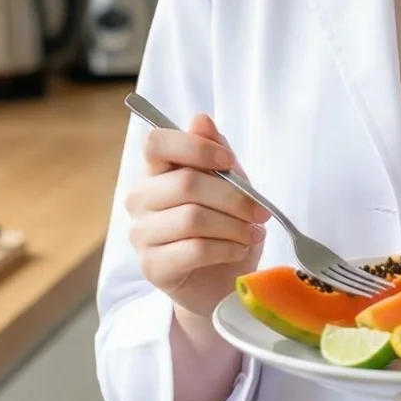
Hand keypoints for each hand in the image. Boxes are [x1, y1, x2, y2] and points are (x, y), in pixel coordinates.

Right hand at [123, 113, 270, 320]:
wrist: (221, 281)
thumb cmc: (223, 228)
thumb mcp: (230, 185)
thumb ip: (216, 153)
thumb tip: (200, 119)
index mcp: (155, 172)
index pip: (157, 142)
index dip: (195, 147)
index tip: (227, 161)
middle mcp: (140, 199)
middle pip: (186, 183)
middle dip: (234, 197)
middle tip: (260, 212)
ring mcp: (141, 234)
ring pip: (193, 218)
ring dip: (233, 226)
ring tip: (249, 233)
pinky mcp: (152, 267)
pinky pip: (194, 250)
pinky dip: (227, 248)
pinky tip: (237, 250)